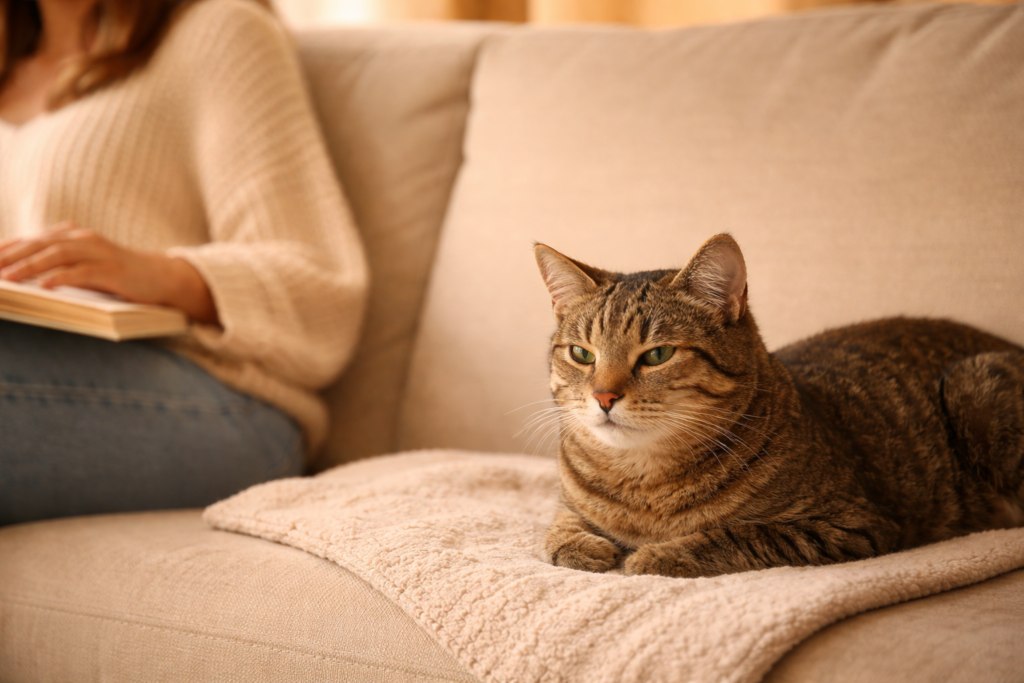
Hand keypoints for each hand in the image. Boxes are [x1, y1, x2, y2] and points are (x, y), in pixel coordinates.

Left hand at [0, 222, 218, 323]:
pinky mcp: (114, 270)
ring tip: (9, 278)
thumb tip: (22, 274)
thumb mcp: (85, 267)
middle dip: (11, 256)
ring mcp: (100, 253)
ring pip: (58, 255)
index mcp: (74, 237)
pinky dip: (62, 278)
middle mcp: (84, 239)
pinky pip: (83, 272)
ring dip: (30, 266)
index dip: (7, 249)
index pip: (33, 240)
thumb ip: (59, 265)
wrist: (163, 277)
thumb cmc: (120, 276)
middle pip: (40, 244)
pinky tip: (45, 286)